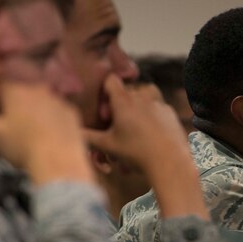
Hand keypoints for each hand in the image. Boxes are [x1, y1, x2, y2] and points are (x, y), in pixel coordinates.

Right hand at [0, 81, 92, 184]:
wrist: (60, 162)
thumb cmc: (21, 148)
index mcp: (15, 90)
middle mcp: (37, 88)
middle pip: (19, 87)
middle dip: (11, 99)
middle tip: (8, 121)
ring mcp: (58, 99)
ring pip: (40, 97)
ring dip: (32, 106)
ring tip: (29, 128)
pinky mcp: (72, 112)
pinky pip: (57, 108)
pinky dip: (51, 115)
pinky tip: (49, 132)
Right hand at [83, 75, 206, 217]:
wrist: (169, 161)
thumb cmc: (135, 152)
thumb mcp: (107, 145)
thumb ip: (87, 137)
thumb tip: (72, 131)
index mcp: (124, 100)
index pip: (111, 79)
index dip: (105, 91)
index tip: (106, 111)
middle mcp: (141, 95)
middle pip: (126, 91)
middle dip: (120, 105)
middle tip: (117, 124)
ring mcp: (158, 102)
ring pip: (143, 97)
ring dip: (137, 107)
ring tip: (135, 126)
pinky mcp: (170, 111)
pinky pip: (157, 107)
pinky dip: (152, 115)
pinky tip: (151, 133)